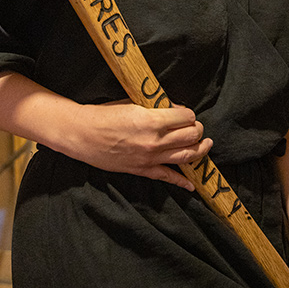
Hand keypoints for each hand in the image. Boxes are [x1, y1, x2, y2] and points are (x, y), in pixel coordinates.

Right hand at [65, 99, 212, 190]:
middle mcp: (154, 141)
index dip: (188, 113)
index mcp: (152, 120)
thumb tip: (174, 109)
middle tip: (196, 126)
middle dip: (197, 129)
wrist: (82, 134)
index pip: (186, 117)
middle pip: (190, 136)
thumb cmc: (104, 115)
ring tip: (206, 144)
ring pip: (186, 156)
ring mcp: (150, 158)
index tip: (186, 113)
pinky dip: (182, 182)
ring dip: (200, 150)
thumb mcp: (132, 103)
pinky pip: (167, 177)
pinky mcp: (142, 170)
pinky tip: (192, 184)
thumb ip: (155, 107)